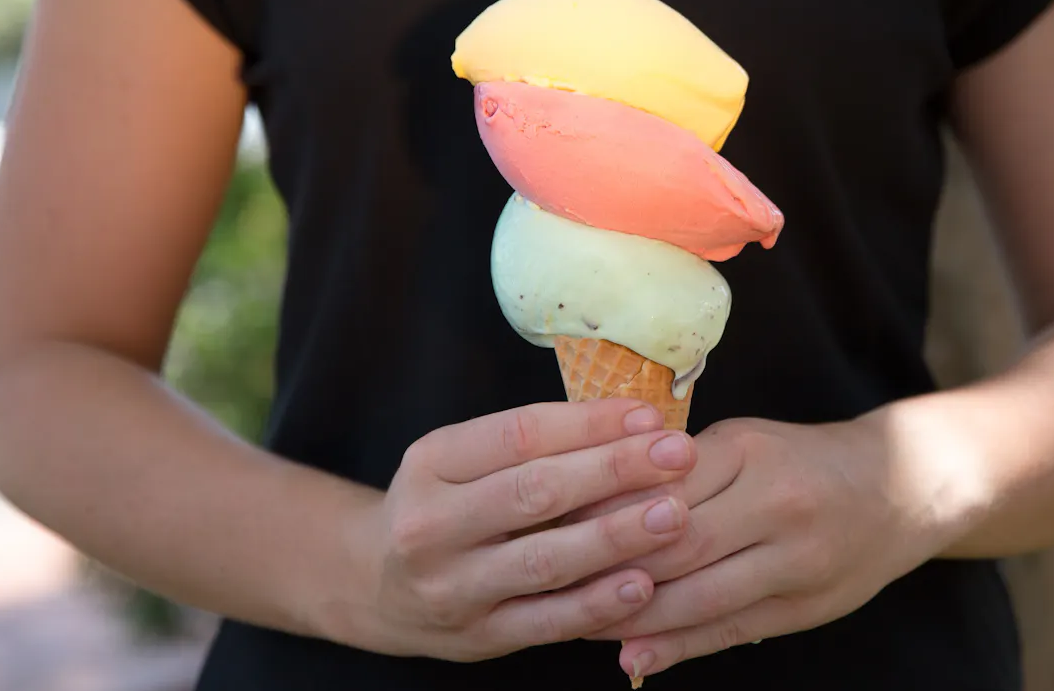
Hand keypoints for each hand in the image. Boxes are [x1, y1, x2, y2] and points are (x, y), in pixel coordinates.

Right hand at [347, 400, 698, 661]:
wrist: (373, 585)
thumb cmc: (443, 504)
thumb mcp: (460, 458)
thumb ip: (533, 442)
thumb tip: (633, 420)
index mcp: (431, 462)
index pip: (519, 434)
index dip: (589, 423)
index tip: (649, 415)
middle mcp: (432, 524)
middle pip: (535, 491)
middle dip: (615, 470)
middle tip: (679, 454)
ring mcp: (452, 587)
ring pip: (545, 560)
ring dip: (617, 535)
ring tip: (674, 514)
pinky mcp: (478, 637)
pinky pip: (547, 621)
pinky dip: (597, 603)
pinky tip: (643, 583)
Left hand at [579, 413, 985, 683]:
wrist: (901, 487)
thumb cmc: (800, 460)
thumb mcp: (743, 443)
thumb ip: (678, 472)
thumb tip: (593, 502)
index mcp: (749, 451)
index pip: (659, 484)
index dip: (602, 510)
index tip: (547, 525)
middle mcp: (776, 503)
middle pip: (675, 544)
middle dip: (608, 568)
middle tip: (546, 581)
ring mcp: (796, 560)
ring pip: (699, 597)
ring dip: (633, 616)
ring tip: (576, 623)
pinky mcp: (806, 607)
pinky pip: (730, 631)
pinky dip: (677, 646)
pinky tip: (634, 655)